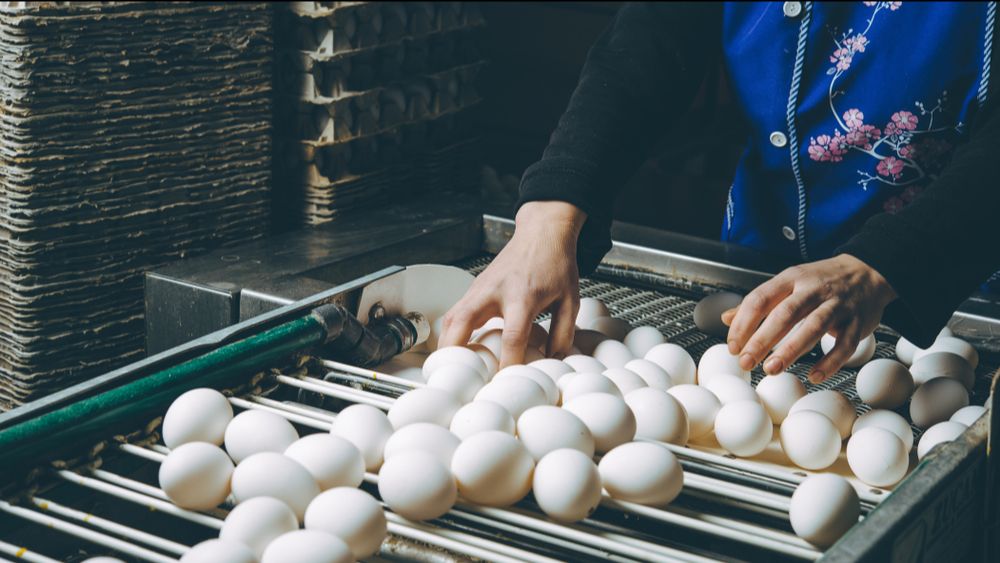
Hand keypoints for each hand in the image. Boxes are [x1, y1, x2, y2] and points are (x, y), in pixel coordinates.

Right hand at [438, 201, 585, 366]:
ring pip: (451, 318)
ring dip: (446, 344)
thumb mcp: (570, 299)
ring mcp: (480, 288)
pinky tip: (456, 350)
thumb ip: (563, 334)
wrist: (542, 233)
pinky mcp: (474, 289)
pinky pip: (455, 313)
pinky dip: (450, 332)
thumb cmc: (556, 264)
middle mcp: (494, 291)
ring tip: (449, 369)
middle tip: (456, 378)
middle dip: (455, 353)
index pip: (512, 336)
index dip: (508, 362)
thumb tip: (552, 362)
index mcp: (522, 295)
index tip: (507, 381)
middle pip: (461, 323)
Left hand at [722, 254, 896, 382]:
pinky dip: (829, 362)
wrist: (868, 272)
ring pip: (813, 328)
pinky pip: (844, 345)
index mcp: (791, 278)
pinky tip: (814, 376)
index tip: (733, 346)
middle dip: (762, 340)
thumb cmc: (821, 281)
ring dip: (790, 350)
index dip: (743, 323)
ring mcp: (837, 306)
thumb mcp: (788, 282)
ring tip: (771, 369)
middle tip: (746, 362)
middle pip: (784, 314)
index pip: (760, 299)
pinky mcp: (857, 323)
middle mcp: (813, 290)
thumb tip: (726, 319)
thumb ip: (759, 302)